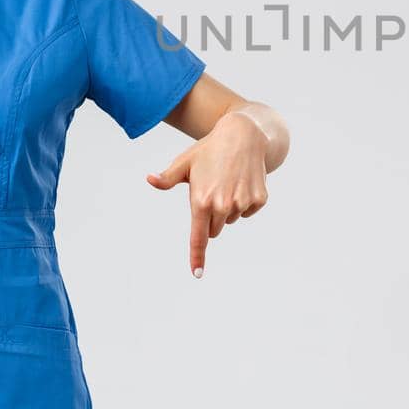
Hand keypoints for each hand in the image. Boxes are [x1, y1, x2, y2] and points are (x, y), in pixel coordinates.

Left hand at [146, 112, 269, 277]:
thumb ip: (167, 178)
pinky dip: (245, 201)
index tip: (197, 273)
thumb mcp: (185, 162)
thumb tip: (149, 179)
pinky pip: (247, 212)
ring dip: (228, 207)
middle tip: (213, 189)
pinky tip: (242, 181)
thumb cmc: (209, 149)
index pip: (198, 237)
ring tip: (228, 181)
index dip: (197, 257)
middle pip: (214, 229)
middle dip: (211, 216)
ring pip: (231, 220)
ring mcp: (242, 202)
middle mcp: (223, 205)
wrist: (243, 135)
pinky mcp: (259, 199)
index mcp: (201, 201)